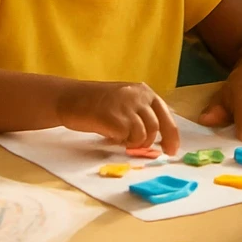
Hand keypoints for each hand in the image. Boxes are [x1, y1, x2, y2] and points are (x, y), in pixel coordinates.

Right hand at [56, 81, 181, 154]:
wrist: (69, 98)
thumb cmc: (97, 104)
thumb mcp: (125, 102)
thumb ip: (142, 115)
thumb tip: (160, 140)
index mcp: (144, 91)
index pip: (166, 116)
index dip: (171, 136)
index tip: (171, 151)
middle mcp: (138, 96)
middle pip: (155, 128)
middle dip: (147, 142)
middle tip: (132, 145)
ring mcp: (127, 106)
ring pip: (143, 135)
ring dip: (132, 142)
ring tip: (117, 136)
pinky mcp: (115, 118)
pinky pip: (127, 138)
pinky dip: (120, 141)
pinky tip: (108, 133)